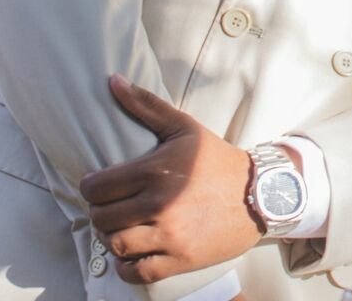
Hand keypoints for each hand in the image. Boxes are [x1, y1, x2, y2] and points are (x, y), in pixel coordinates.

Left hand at [78, 75, 262, 283]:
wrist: (260, 193)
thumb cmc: (217, 160)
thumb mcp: (184, 127)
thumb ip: (145, 105)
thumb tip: (112, 80)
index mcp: (156, 171)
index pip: (96, 187)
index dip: (91, 188)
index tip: (101, 187)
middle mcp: (160, 204)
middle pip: (101, 218)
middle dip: (101, 212)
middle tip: (112, 207)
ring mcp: (171, 235)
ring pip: (116, 244)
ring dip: (112, 238)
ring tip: (121, 229)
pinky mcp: (181, 259)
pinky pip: (138, 271)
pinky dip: (127, 266)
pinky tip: (131, 254)